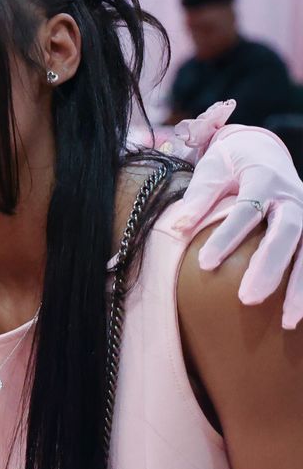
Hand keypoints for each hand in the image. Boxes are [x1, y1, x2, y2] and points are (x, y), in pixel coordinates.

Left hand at [176, 124, 302, 327]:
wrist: (264, 148)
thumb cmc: (232, 161)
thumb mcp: (212, 168)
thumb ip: (199, 196)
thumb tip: (177, 228)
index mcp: (263, 179)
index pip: (245, 212)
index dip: (227, 238)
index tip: (204, 264)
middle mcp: (291, 196)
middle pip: (286, 234)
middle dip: (270, 268)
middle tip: (247, 299)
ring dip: (300, 287)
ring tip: (287, 320)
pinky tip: (300, 312)